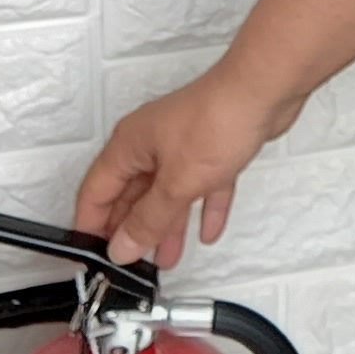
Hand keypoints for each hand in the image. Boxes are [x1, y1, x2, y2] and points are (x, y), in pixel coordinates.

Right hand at [72, 68, 279, 268]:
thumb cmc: (216, 120)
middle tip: (130, 262)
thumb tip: (122, 246)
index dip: (91, 225)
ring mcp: (181, 144)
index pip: (96, 192)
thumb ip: (148, 219)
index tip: (94, 255)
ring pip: (166, 193)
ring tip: (165, 258)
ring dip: (166, 225)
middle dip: (130, 229)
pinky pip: (201, 185)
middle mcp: (150, 143)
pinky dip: (202, 208)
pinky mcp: (211, 147)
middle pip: (130, 194)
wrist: (263, 91)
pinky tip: (207, 232)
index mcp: (128, 146)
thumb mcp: (176, 184)